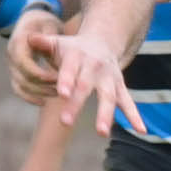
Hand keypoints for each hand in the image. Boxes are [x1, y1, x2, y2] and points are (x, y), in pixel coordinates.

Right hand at [7, 9, 63, 102]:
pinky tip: (43, 102)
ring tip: (57, 94)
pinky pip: (18, 88)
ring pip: (19, 85)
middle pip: (22, 77)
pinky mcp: (15, 72)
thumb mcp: (49, 25)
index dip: (39, 74)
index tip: (57, 79)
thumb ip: (49, 38)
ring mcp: (11, 65)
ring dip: (38, 92)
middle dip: (42, 86)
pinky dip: (29, 97)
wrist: (32, 20)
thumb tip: (48, 47)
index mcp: (18, 42)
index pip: (24, 63)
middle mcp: (11, 55)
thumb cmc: (44, 22)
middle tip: (61, 89)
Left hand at [22, 28, 146, 136]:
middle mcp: (96, 68)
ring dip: (106, 115)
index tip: (61, 94)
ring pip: (109, 97)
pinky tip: (142, 130)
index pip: (70, 70)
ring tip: (102, 132)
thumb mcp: (58, 42)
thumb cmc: (73, 48)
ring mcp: (110, 78)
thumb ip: (43, 43)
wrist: (104, 41)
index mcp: (77, 56)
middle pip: (86, 87)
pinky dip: (135, 116)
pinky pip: (128, 102)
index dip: (67, 80)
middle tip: (65, 122)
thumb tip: (29, 38)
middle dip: (76, 104)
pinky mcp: (120, 87)